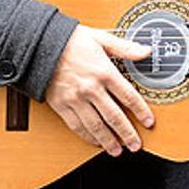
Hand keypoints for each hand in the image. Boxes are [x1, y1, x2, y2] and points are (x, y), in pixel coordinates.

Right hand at [43, 25, 153, 155]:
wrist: (39, 45)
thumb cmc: (70, 40)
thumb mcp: (101, 38)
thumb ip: (125, 48)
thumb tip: (146, 51)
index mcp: (104, 72)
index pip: (129, 97)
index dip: (141, 112)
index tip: (149, 122)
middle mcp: (91, 88)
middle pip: (115, 117)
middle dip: (128, 134)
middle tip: (136, 145)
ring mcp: (76, 99)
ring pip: (96, 126)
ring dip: (109, 141)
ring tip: (118, 150)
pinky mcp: (61, 106)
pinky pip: (77, 126)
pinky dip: (88, 137)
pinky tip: (95, 142)